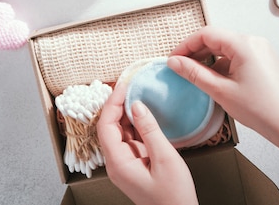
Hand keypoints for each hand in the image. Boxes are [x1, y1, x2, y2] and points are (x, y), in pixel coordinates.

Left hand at [97, 82, 198, 204]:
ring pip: (118, 131)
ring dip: (125, 112)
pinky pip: (129, 138)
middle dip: (117, 105)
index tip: (123, 85)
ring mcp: (124, 164)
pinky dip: (134, 123)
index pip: (105, 126)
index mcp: (118, 163)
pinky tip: (143, 112)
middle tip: (129, 85)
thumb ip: (150, 130)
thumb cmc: (174, 196)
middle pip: (109, 127)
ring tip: (136, 93)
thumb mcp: (165, 159)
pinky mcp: (133, 164)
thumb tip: (137, 105)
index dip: (112, 103)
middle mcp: (116, 163)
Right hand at [167, 26, 278, 136]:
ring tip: (195, 76)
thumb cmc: (261, 109)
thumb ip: (194, 73)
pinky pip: (235, 56)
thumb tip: (174, 62)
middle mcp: (253, 41)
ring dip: (208, 59)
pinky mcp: (262, 60)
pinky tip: (214, 80)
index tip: (173, 59)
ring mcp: (259, 50)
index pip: (206, 34)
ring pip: (225, 48)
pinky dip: (221, 65)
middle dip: (195, 52)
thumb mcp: (220, 91)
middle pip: (216, 39)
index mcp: (243, 44)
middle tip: (179, 68)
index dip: (186, 45)